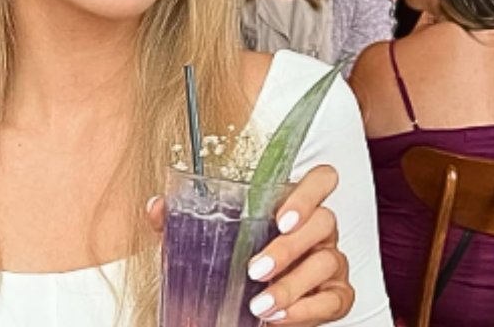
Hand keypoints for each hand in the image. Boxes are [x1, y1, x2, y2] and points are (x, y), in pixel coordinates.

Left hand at [147, 165, 352, 326]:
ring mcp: (331, 260)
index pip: (321, 180)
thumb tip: (157, 207)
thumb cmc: (236, 261)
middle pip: (324, 221)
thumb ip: (182, 220)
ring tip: (260, 304)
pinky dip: (306, 311)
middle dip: (287, 248)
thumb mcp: (208, 239)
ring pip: (326, 262)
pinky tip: (279, 317)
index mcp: (293, 204)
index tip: (280, 217)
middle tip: (254, 269)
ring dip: (291, 285)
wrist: (251, 305)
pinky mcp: (336, 295)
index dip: (307, 193)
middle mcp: (319, 229)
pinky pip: (333, 300)